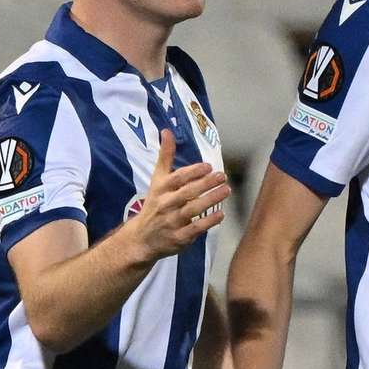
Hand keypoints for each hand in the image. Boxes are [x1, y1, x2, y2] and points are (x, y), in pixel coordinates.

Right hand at [117, 130, 230, 264]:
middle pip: (187, 193)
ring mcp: (171, 222)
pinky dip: (208, 222)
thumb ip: (165, 156)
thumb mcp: (157, 180)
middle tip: (223, 176)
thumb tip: (167, 131)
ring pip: (192, 210)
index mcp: (160, 189)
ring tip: (226, 190)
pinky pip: (195, 229)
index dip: (192, 172)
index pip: (177, 178)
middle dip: (206, 184)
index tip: (208, 166)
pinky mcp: (178, 237)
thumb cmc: (154, 204)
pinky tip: (221, 214)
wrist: (142, 238)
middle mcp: (165, 204)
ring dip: (211, 200)